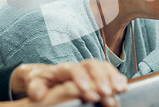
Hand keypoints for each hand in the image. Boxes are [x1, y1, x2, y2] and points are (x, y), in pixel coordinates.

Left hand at [10, 59, 126, 105]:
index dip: (80, 78)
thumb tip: (38, 94)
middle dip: (101, 78)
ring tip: (120, 89)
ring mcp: (88, 69)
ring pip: (103, 67)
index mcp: (62, 69)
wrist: (44, 75)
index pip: (72, 69)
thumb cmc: (40, 81)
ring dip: (112, 77)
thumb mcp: (35, 83)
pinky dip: (117, 78)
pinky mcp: (96, 74)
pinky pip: (109, 72)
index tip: (85, 90)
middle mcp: (77, 66)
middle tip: (107, 92)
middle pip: (91, 65)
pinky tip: (124, 87)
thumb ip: (36, 87)